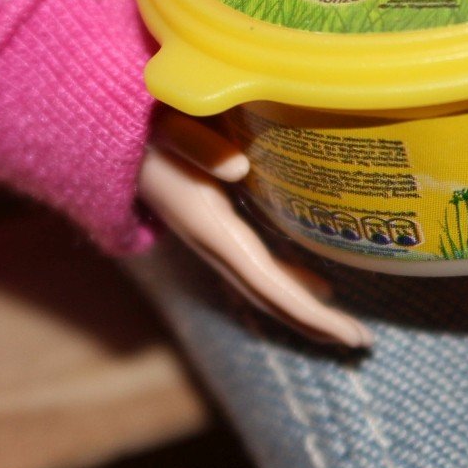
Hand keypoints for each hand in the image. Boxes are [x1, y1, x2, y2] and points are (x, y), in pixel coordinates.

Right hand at [138, 109, 372, 348]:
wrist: (106, 132)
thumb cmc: (143, 124)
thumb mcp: (165, 126)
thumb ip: (195, 143)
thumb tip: (236, 167)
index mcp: (210, 227)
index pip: (268, 284)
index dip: (309, 313)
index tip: (350, 334)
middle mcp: (213, 243)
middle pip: (271, 297)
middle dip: (316, 323)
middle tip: (362, 343)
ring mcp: (213, 239)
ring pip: (265, 287)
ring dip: (305, 309)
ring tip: (345, 326)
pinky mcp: (216, 228)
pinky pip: (258, 269)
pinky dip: (289, 284)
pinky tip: (316, 284)